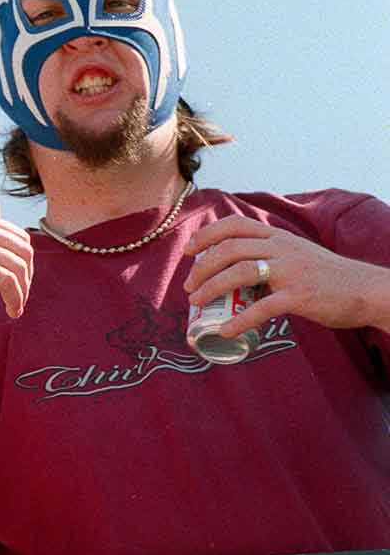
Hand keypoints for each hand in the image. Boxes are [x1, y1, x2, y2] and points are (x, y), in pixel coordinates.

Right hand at [0, 196, 33, 336]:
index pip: (21, 238)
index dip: (26, 265)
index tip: (19, 285)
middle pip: (24, 251)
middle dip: (27, 278)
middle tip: (19, 298)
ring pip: (18, 268)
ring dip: (22, 292)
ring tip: (15, 308)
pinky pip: (8, 282)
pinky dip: (15, 300)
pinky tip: (11, 312)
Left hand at [184, 216, 389, 336]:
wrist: (366, 290)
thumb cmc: (328, 276)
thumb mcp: (297, 254)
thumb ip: (269, 255)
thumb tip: (233, 268)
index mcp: (278, 237)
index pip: (234, 224)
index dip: (205, 235)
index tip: (187, 251)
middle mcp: (282, 248)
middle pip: (228, 249)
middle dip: (201, 267)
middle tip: (188, 286)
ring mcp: (290, 271)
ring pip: (239, 272)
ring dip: (210, 288)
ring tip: (196, 303)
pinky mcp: (299, 296)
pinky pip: (262, 308)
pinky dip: (239, 320)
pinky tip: (225, 329)